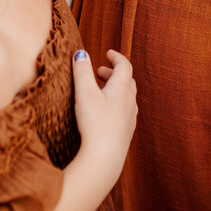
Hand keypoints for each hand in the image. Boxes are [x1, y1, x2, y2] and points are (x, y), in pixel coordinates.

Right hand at [72, 49, 136, 187]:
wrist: (105, 157)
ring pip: (127, 97)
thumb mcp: (84, 93)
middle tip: (99, 72)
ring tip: (100, 91)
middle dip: (113, 73)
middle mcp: (129, 101)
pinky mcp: (125, 133)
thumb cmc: (95, 123)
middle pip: (127, 81)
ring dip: (115, 89)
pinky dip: (116, 104)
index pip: (124, 66)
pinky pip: (125, 112)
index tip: (108, 53)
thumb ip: (82, 71)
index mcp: (122, 88)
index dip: (116, 57)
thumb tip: (80, 52)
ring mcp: (130, 118)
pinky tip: (105, 113)